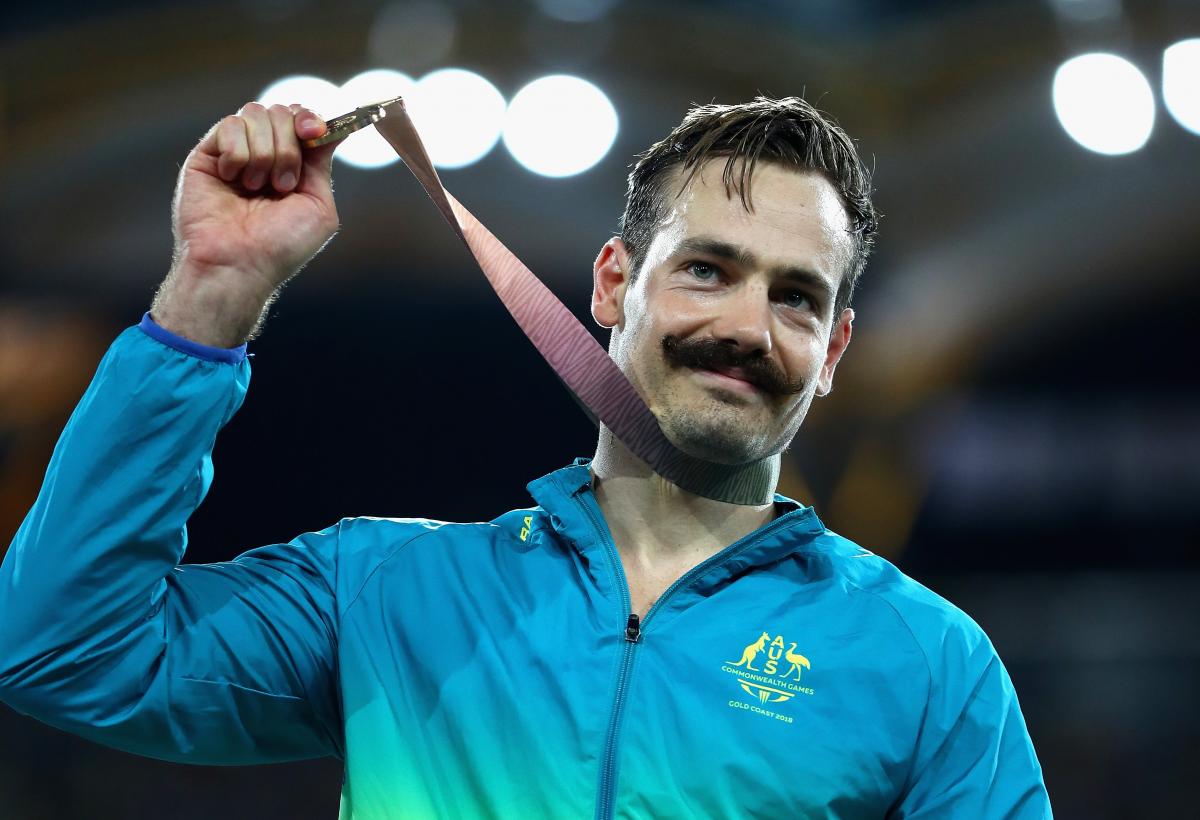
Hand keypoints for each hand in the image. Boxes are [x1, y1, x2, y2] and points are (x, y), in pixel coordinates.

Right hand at [153, 103, 340, 345]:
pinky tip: (233, 179)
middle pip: (281, 111)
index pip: (302, 120)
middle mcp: (265, 154)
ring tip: (257, 188)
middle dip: (288, 147)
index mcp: (294, 165)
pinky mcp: (208, 153)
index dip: (310, 119)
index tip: (315, 133)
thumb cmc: (281, 246)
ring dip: (264, 153)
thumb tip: (330, 128)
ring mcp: (236, 151)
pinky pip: (229, 125)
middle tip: (282, 185)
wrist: (239, 263)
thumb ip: (323, 164)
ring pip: (255, 113)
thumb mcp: (319, 206)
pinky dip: (238, 153)